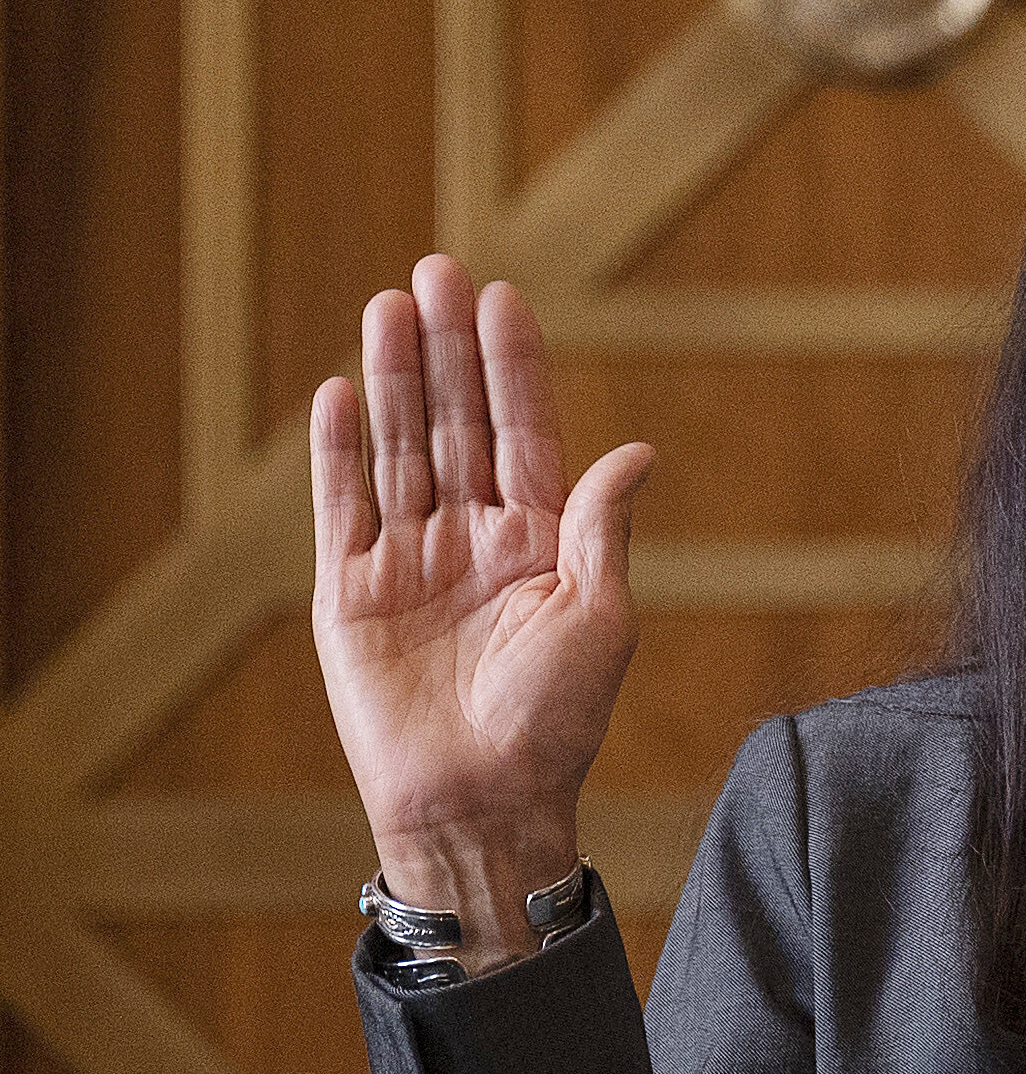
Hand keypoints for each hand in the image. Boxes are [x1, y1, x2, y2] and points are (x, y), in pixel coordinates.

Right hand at [311, 255, 653, 970]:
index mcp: (540, 541)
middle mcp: (473, 539)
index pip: (525, 432)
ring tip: (391, 305)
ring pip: (401, 448)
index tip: (504, 298)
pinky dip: (340, 450)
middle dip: (450, 350)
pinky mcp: (349, 592)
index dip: (513, 367)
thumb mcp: (600, 618)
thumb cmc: (555, 721)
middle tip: (438, 271)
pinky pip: (342, 506)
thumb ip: (600, 528)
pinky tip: (343, 390)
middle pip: (457, 424)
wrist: (483, 802)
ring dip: (397, 378)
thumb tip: (636, 450)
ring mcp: (408, 560)